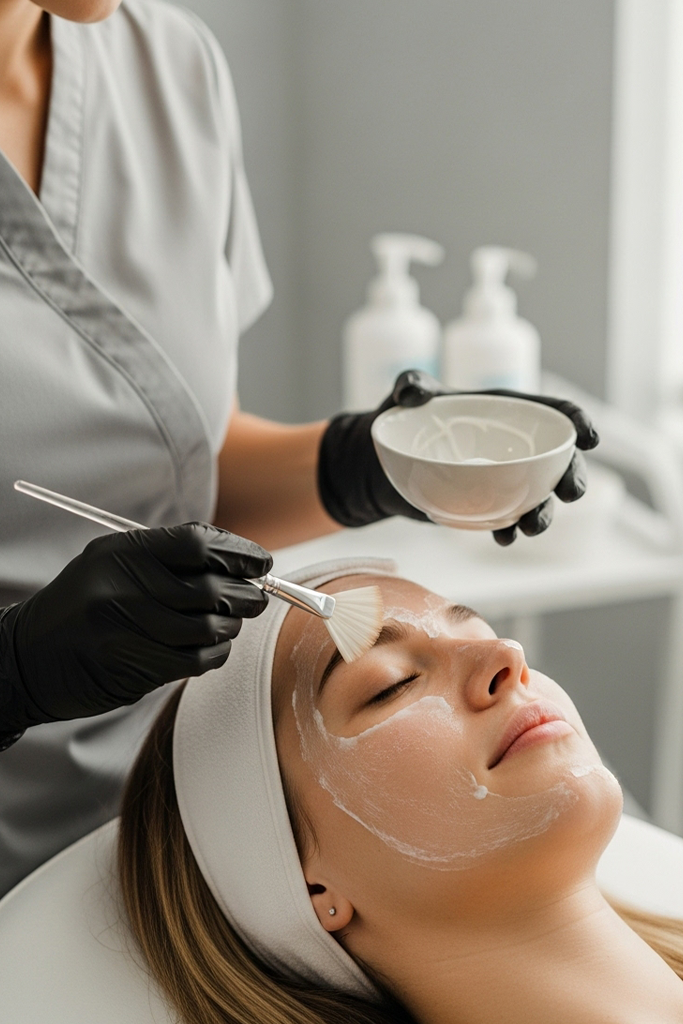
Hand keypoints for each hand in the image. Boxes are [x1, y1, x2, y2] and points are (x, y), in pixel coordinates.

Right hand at [0, 523, 271, 733]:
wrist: (25, 658)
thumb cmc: (81, 607)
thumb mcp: (112, 564)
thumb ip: (167, 558)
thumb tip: (237, 560)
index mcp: (122, 552)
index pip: (198, 543)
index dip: (238, 553)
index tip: (260, 562)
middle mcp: (124, 587)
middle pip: (210, 588)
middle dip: (246, 594)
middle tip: (257, 596)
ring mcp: (128, 629)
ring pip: (208, 627)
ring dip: (231, 626)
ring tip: (229, 622)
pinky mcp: (133, 667)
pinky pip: (196, 660)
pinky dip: (216, 653)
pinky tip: (212, 647)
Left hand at [317, 370, 598, 543]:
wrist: (381, 462)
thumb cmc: (401, 420)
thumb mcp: (406, 395)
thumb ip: (412, 385)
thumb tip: (411, 392)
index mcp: (507, 412)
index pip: (554, 412)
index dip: (579, 422)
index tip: (590, 439)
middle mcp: (512, 446)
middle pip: (560, 461)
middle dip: (573, 477)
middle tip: (570, 493)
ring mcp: (503, 478)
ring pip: (540, 498)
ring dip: (545, 514)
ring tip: (532, 527)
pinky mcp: (486, 505)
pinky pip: (509, 521)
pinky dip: (510, 532)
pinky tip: (503, 539)